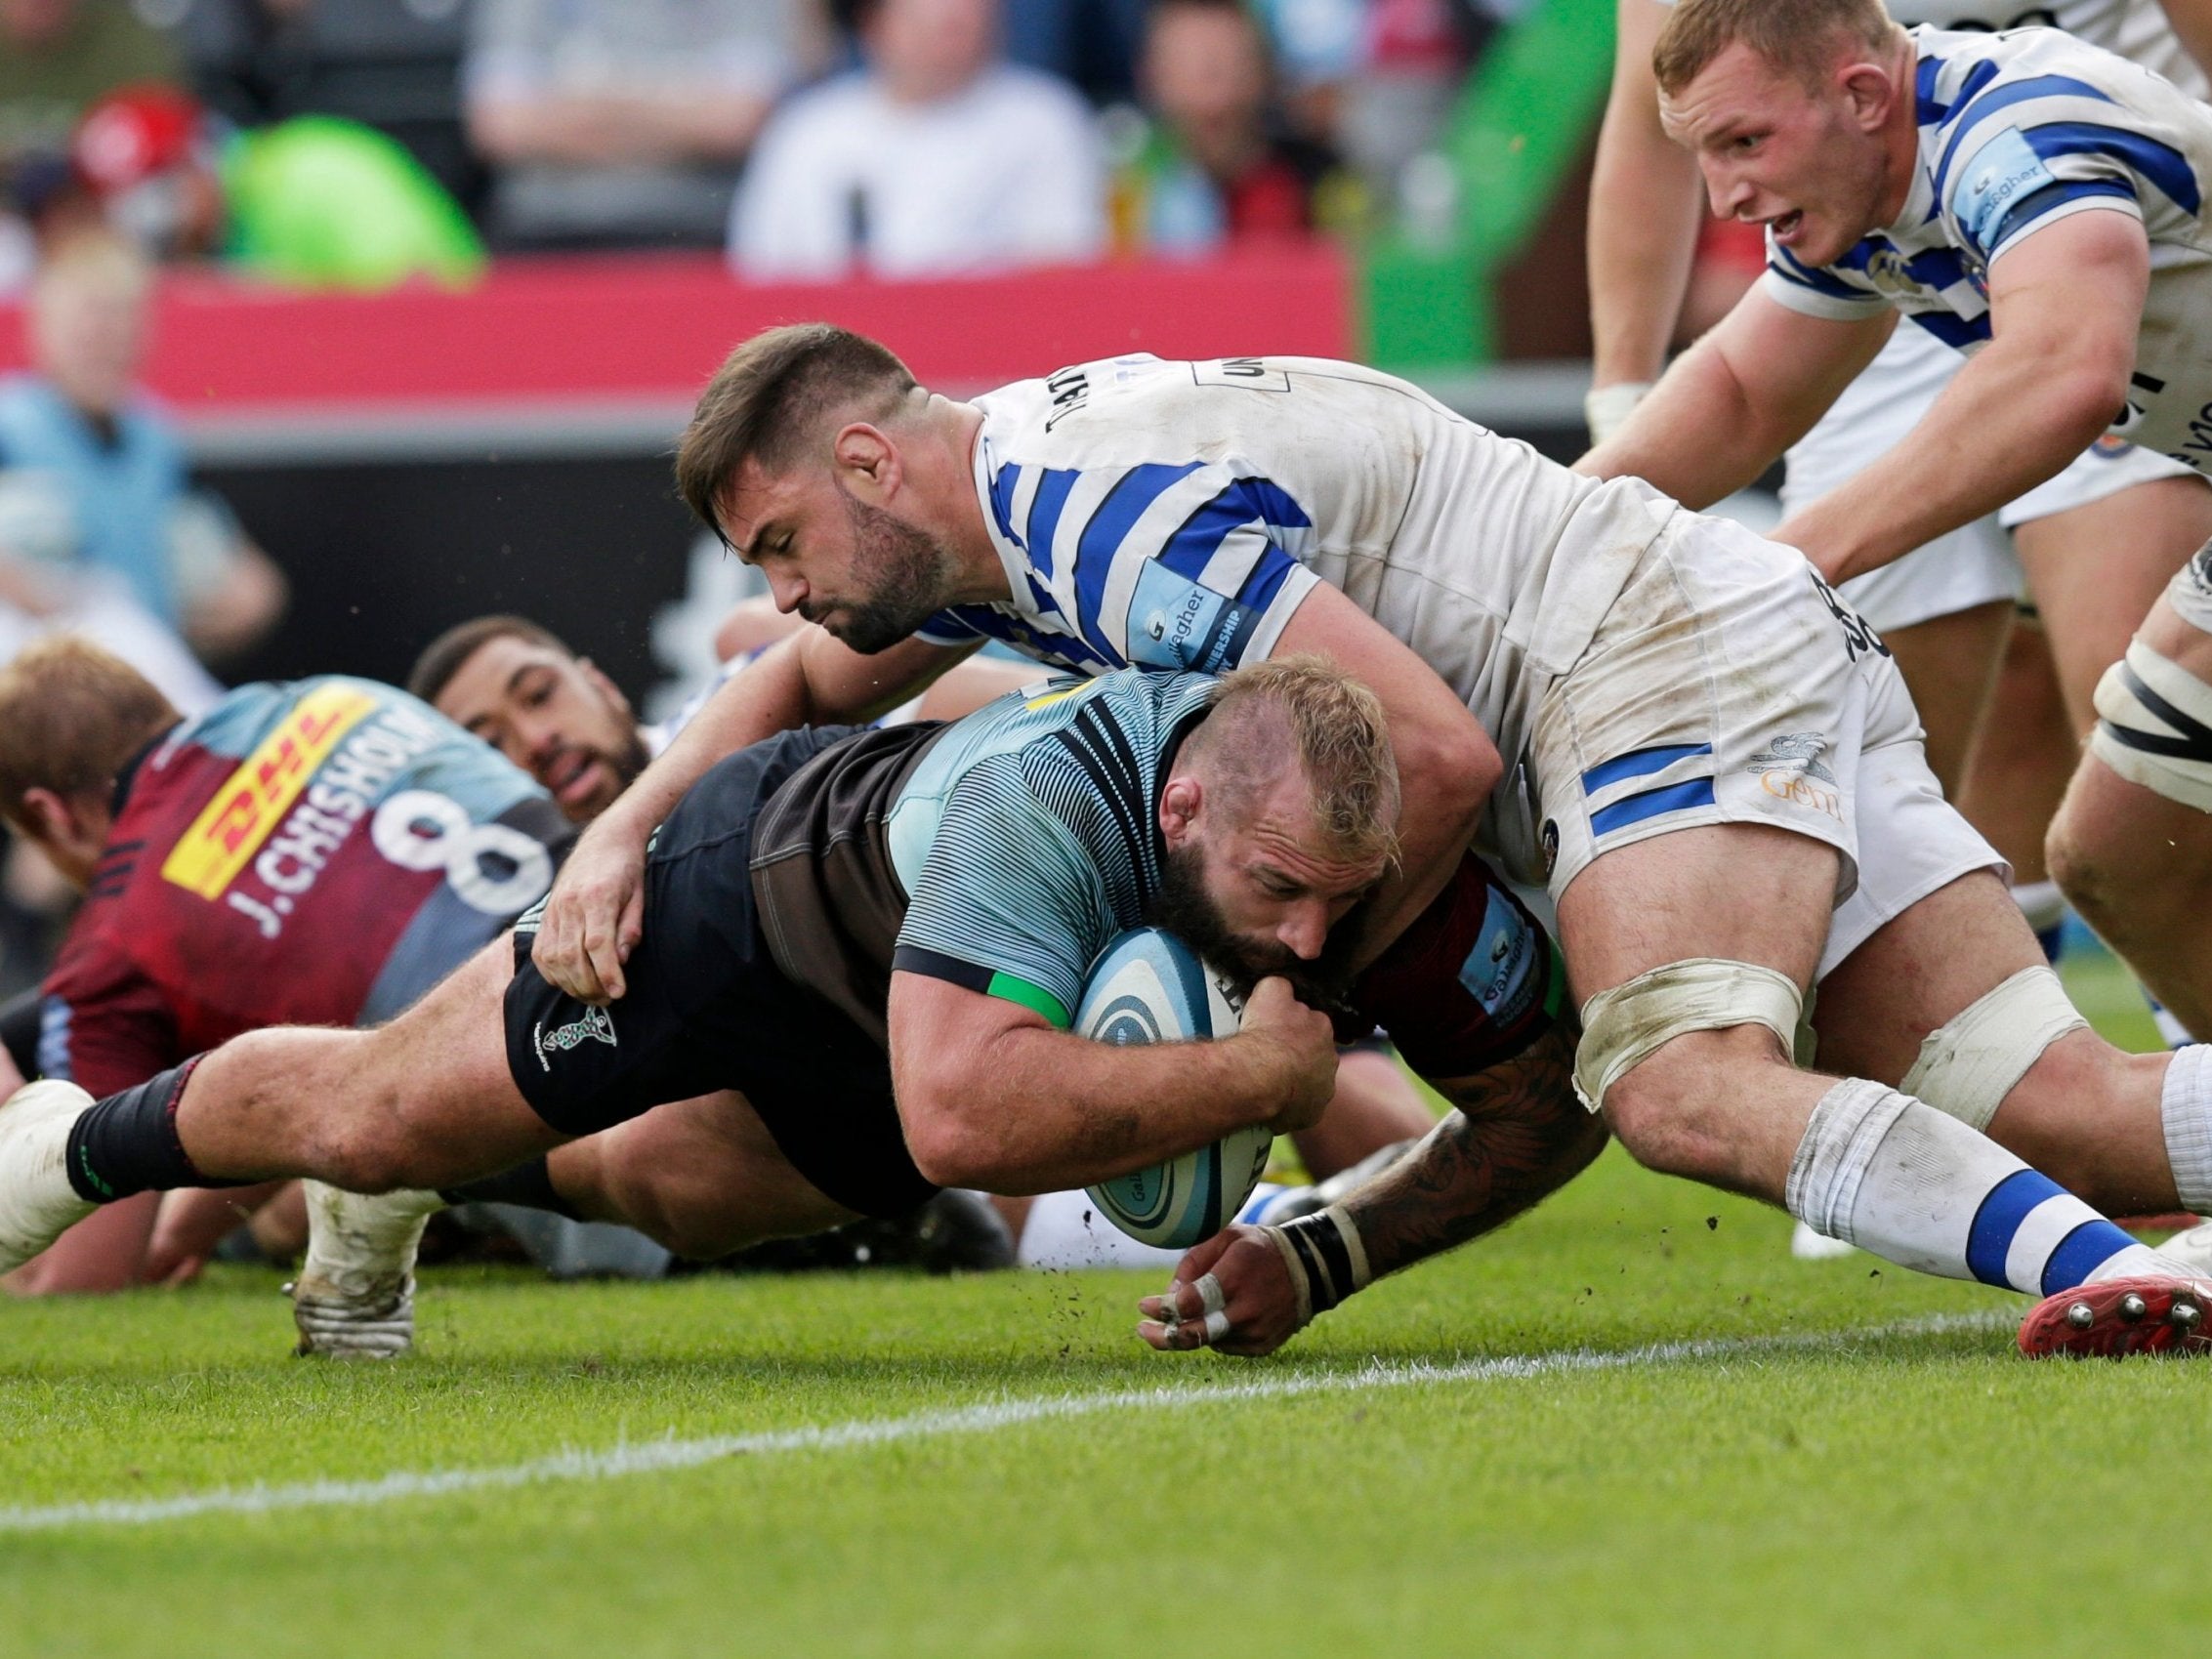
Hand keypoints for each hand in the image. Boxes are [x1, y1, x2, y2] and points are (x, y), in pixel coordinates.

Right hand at [531, 812, 649, 1002]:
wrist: (606, 839)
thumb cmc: (629, 870)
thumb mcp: (640, 896)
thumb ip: (630, 928)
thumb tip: (621, 960)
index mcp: (598, 896)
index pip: (598, 944)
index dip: (607, 973)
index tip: (619, 992)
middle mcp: (570, 903)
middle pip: (572, 956)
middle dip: (589, 986)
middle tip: (607, 999)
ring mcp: (554, 909)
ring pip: (553, 957)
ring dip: (571, 984)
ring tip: (592, 994)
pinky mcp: (546, 914)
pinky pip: (541, 952)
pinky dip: (553, 973)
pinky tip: (569, 981)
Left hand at [1136, 1224, 1307, 1356]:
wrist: (1309, 1269)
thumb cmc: (1257, 1249)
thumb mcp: (1225, 1237)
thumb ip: (1193, 1262)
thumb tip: (1170, 1295)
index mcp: (1237, 1275)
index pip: (1192, 1302)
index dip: (1163, 1308)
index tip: (1144, 1305)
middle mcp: (1248, 1308)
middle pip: (1197, 1334)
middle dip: (1164, 1337)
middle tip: (1143, 1331)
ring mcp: (1257, 1331)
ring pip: (1208, 1341)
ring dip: (1190, 1331)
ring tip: (1184, 1315)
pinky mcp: (1263, 1346)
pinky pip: (1225, 1346)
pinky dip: (1213, 1334)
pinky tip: (1218, 1317)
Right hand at [1239, 975, 1336, 1133]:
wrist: (1259, 1075)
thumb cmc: (1265, 1033)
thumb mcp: (1270, 990)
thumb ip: (1282, 985)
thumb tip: (1285, 985)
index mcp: (1323, 1027)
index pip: (1313, 1024)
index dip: (1293, 1028)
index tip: (1277, 1032)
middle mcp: (1330, 1059)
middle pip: (1313, 1055)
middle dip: (1296, 1056)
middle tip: (1271, 1058)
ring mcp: (1324, 1089)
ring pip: (1309, 1083)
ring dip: (1294, 1082)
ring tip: (1268, 1081)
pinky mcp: (1313, 1113)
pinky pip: (1301, 1108)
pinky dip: (1289, 1106)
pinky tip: (1271, 1100)